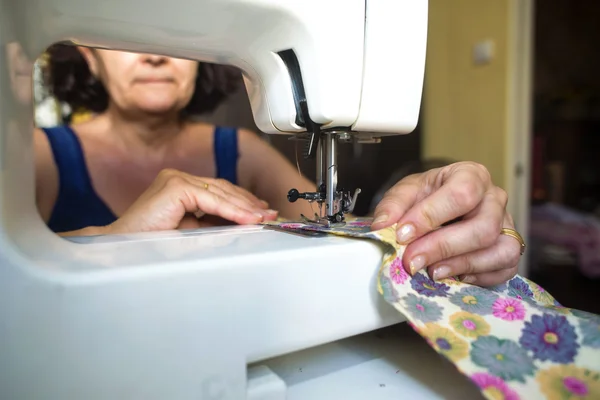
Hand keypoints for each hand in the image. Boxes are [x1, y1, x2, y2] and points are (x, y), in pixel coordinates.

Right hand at [105, 168, 277, 233]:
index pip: (218, 190)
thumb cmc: (150, 244)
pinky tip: (249, 219)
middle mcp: (178, 177)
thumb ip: (211, 224)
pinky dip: (232, 210)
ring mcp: (176, 179)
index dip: (242, 202)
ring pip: (220, 192)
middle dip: (249, 203)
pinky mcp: (175, 187)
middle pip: (223, 189)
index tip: (262, 212)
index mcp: (179, 186)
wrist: (119, 248)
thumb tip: (242, 224)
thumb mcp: (189, 232)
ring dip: (245, 207)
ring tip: (264, 218)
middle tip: (270, 215)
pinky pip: (211, 199)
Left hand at [371, 161, 520, 286]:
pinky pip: (506, 269)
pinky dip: (479, 277)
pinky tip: (454, 275)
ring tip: (432, 271)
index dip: (431, 216)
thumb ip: (393, 205)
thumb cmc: (429, 196)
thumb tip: (383, 225)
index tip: (403, 234)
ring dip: (462, 265)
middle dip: (443, 247)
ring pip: (500, 250)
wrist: (443, 206)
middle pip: (483, 227)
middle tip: (412, 260)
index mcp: (471, 175)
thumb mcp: (407, 192)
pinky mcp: (511, 250)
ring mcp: (507, 225)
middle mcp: (494, 198)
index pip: (461, 194)